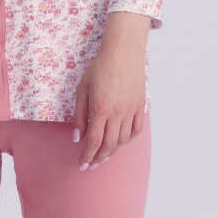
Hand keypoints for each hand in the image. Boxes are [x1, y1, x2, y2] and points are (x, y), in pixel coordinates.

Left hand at [72, 13, 149, 169]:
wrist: (123, 51)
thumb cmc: (99, 67)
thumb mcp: (82, 89)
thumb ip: (80, 115)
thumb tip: (77, 138)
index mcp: (100, 109)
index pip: (94, 141)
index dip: (88, 156)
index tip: (82, 165)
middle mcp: (117, 113)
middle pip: (109, 144)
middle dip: (99, 158)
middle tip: (92, 166)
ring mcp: (131, 110)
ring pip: (123, 140)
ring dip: (113, 151)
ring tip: (105, 156)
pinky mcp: (140, 105)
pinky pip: (136, 129)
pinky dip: (129, 139)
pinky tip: (121, 142)